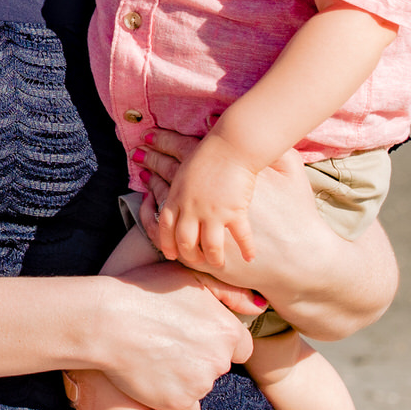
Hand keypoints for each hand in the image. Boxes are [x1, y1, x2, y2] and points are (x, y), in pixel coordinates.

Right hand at [90, 256, 253, 409]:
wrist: (105, 320)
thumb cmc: (145, 291)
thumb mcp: (190, 279)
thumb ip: (230, 293)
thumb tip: (260, 307)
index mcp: (228, 332)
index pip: (240, 347)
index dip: (217, 339)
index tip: (192, 332)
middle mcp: (219, 362)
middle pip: (218, 366)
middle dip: (200, 358)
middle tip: (168, 340)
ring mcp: (199, 386)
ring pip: (200, 386)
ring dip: (185, 377)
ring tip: (154, 354)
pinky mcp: (177, 404)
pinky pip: (184, 406)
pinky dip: (171, 397)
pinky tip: (152, 376)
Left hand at [154, 130, 265, 275]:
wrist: (232, 145)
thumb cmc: (211, 150)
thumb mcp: (185, 165)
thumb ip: (177, 181)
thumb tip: (160, 182)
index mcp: (177, 195)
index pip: (165, 225)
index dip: (166, 242)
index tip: (171, 254)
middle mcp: (192, 208)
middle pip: (185, 240)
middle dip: (189, 255)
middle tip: (196, 262)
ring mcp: (212, 212)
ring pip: (209, 246)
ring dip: (214, 258)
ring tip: (220, 264)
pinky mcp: (233, 212)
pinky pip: (240, 237)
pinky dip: (246, 249)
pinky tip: (250, 258)